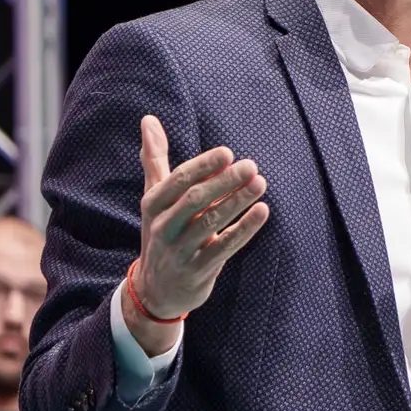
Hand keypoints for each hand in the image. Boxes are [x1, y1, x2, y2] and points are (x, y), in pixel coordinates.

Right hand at [125, 115, 268, 350]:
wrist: (156, 290)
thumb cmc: (162, 232)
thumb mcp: (154, 197)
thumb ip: (155, 159)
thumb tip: (148, 119)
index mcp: (154, 205)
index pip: (178, 181)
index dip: (203, 166)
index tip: (227, 153)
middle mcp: (163, 227)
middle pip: (195, 200)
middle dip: (224, 181)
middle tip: (251, 165)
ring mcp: (180, 251)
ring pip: (211, 222)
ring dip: (237, 201)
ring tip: (260, 183)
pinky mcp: (198, 270)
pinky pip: (223, 248)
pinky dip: (243, 229)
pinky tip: (262, 211)